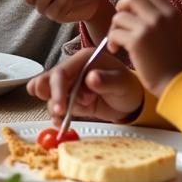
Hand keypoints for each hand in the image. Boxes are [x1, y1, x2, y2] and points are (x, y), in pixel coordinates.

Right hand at [28, 45, 143, 123]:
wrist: (131, 103)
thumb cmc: (128, 87)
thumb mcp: (121, 83)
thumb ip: (106, 80)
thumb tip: (90, 78)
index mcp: (84, 59)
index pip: (63, 71)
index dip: (57, 88)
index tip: (61, 107)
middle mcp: (74, 69)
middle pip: (51, 79)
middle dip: (51, 95)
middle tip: (58, 111)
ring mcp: (71, 84)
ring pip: (51, 93)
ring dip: (54, 107)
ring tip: (62, 120)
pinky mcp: (71, 99)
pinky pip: (58, 105)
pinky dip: (56, 115)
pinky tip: (59, 123)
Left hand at [107, 0, 181, 96]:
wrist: (179, 83)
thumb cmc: (174, 61)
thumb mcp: (175, 30)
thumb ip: (160, 16)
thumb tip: (134, 2)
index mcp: (171, 12)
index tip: (127, 6)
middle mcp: (161, 16)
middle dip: (120, 8)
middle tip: (120, 23)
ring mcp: (149, 28)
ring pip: (119, 16)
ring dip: (114, 28)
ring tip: (118, 41)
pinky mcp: (137, 41)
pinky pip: (115, 33)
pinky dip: (112, 41)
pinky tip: (116, 50)